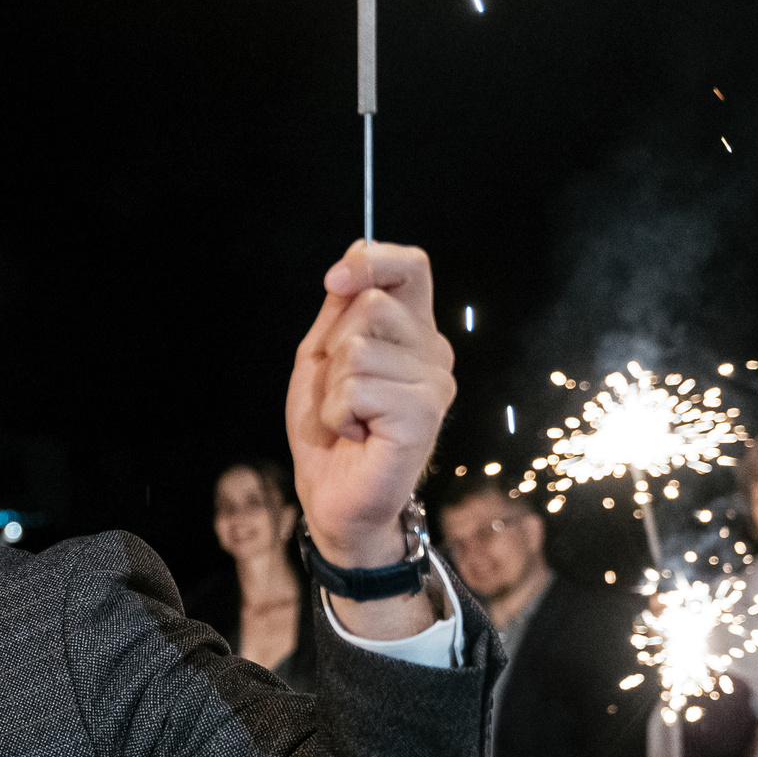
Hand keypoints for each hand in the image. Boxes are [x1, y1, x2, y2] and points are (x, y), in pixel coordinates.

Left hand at [287, 242, 455, 568]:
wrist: (333, 496)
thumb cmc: (330, 428)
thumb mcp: (323, 358)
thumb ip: (338, 311)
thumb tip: (351, 260)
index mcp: (413, 331)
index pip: (412, 267)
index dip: (373, 260)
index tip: (335, 280)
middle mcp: (434, 352)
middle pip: (371, 304)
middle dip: (333, 348)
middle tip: (340, 391)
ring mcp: (435, 384)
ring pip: (357, 350)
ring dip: (333, 388)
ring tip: (349, 418)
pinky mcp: (424, 416)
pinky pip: (357, 389)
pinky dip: (338, 414)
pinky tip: (356, 435)